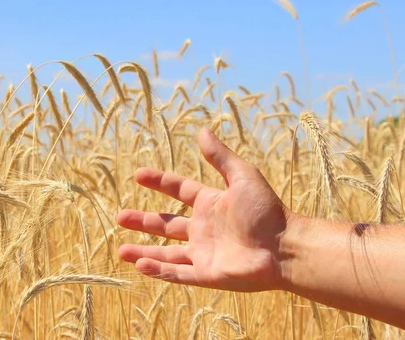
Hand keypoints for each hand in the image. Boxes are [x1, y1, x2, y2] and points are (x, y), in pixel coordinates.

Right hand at [117, 128, 292, 291]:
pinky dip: (158, 270)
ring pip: (166, 253)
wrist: (284, 247)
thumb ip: (220, 156)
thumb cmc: (267, 210)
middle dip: (143, 220)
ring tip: (121, 251)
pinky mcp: (207, 274)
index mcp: (211, 204)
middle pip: (166, 225)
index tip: (139, 174)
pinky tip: (139, 265)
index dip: (160, 182)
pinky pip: (177, 273)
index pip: (179, 191)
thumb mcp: (242, 176)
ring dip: (144, 251)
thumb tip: (202, 130)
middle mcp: (204, 229)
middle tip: (119, 216)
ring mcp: (204, 253)